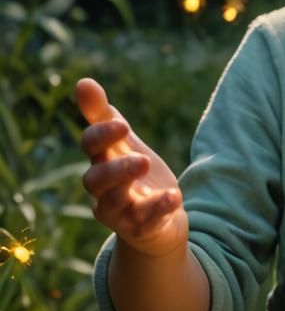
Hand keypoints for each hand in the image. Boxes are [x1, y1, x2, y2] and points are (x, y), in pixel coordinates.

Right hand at [77, 77, 186, 256]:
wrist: (157, 222)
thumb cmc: (135, 176)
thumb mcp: (124, 144)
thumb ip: (104, 116)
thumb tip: (82, 82)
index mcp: (101, 162)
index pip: (90, 146)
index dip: (102, 135)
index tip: (123, 124)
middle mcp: (104, 190)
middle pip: (94, 180)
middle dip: (114, 167)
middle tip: (141, 157)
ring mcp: (120, 212)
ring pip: (113, 204)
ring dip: (130, 185)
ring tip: (148, 166)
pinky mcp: (141, 228)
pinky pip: (145, 222)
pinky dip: (158, 209)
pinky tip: (174, 196)